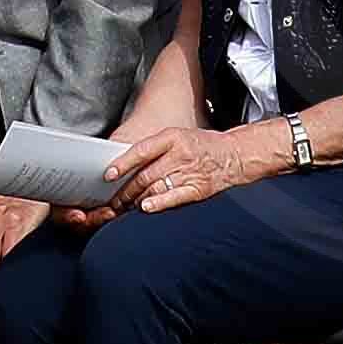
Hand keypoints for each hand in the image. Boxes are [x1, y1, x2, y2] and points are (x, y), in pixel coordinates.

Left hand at [112, 127, 256, 211]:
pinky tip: (146, 207)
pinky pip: (174, 197)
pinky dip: (158, 203)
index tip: (108, 175)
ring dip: (136, 199)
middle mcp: (180, 154)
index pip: (141, 151)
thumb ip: (153, 148)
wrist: (234, 155)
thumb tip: (125, 163)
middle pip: (145, 175)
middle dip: (125, 190)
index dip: (123, 164)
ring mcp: (190, 172)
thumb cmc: (201, 146)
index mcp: (172, 138)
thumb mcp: (177, 136)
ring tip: (124, 206)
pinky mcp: (198, 189)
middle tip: (112, 199)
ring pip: (155, 188)